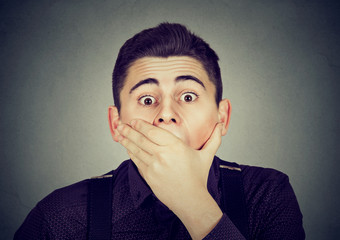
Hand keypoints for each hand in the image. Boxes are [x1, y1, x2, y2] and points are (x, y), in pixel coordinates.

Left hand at [116, 119, 222, 238]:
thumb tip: (221, 125)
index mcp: (175, 147)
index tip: (134, 121)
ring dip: (126, 141)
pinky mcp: (149, 176)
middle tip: (121, 124)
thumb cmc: (198, 178)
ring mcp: (154, 167)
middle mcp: (162, 155)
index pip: (153, 132)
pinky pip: (137, 161)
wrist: (191, 200)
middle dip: (129, 131)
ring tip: (119, 133)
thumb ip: (214, 138)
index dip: (141, 126)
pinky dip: (131, 153)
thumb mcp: (207, 156)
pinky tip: (127, 148)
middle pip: (141, 139)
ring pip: (136, 150)